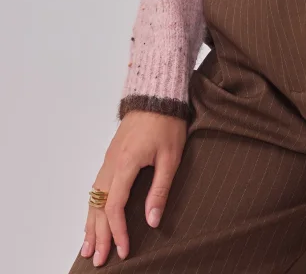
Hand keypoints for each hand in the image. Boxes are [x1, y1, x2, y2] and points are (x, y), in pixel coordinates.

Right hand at [80, 110, 186, 264]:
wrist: (156, 94)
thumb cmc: (167, 123)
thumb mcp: (170, 157)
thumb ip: (160, 190)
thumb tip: (152, 221)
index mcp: (126, 164)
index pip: (115, 207)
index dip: (118, 231)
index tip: (123, 250)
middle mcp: (111, 164)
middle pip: (99, 206)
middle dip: (99, 235)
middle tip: (99, 259)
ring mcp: (108, 159)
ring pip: (93, 198)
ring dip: (90, 224)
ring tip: (88, 247)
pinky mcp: (110, 156)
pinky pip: (96, 187)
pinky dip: (92, 207)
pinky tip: (92, 218)